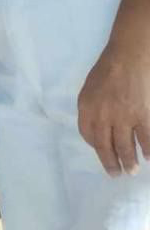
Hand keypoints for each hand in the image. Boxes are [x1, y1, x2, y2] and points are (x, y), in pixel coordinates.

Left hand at [78, 34, 148, 176]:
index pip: (87, 135)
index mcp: (86, 108)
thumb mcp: (90, 89)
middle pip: (105, 146)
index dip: (95, 147)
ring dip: (129, 161)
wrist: (130, 55)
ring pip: (126, 146)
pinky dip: (149, 150)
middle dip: (111, 163)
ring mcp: (123, 117)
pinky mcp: (143, 115)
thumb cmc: (109, 69)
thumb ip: (91, 109)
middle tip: (116, 175)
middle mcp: (102, 115)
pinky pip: (146, 138)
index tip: (102, 153)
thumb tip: (97, 129)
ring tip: (132, 171)